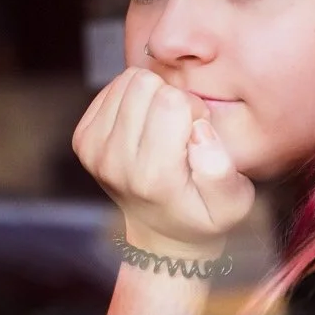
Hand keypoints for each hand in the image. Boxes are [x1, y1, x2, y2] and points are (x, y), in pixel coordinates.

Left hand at [73, 68, 255, 254]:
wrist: (161, 234)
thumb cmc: (201, 215)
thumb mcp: (232, 203)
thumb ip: (221, 170)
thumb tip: (199, 130)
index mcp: (153, 176)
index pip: (171, 101)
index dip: (194, 107)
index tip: (197, 133)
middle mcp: (115, 162)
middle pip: (145, 85)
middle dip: (171, 97)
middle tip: (180, 128)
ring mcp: (93, 151)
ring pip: (127, 81)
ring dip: (151, 96)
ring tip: (162, 126)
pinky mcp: (82, 140)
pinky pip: (112, 89)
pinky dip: (132, 99)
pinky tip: (144, 124)